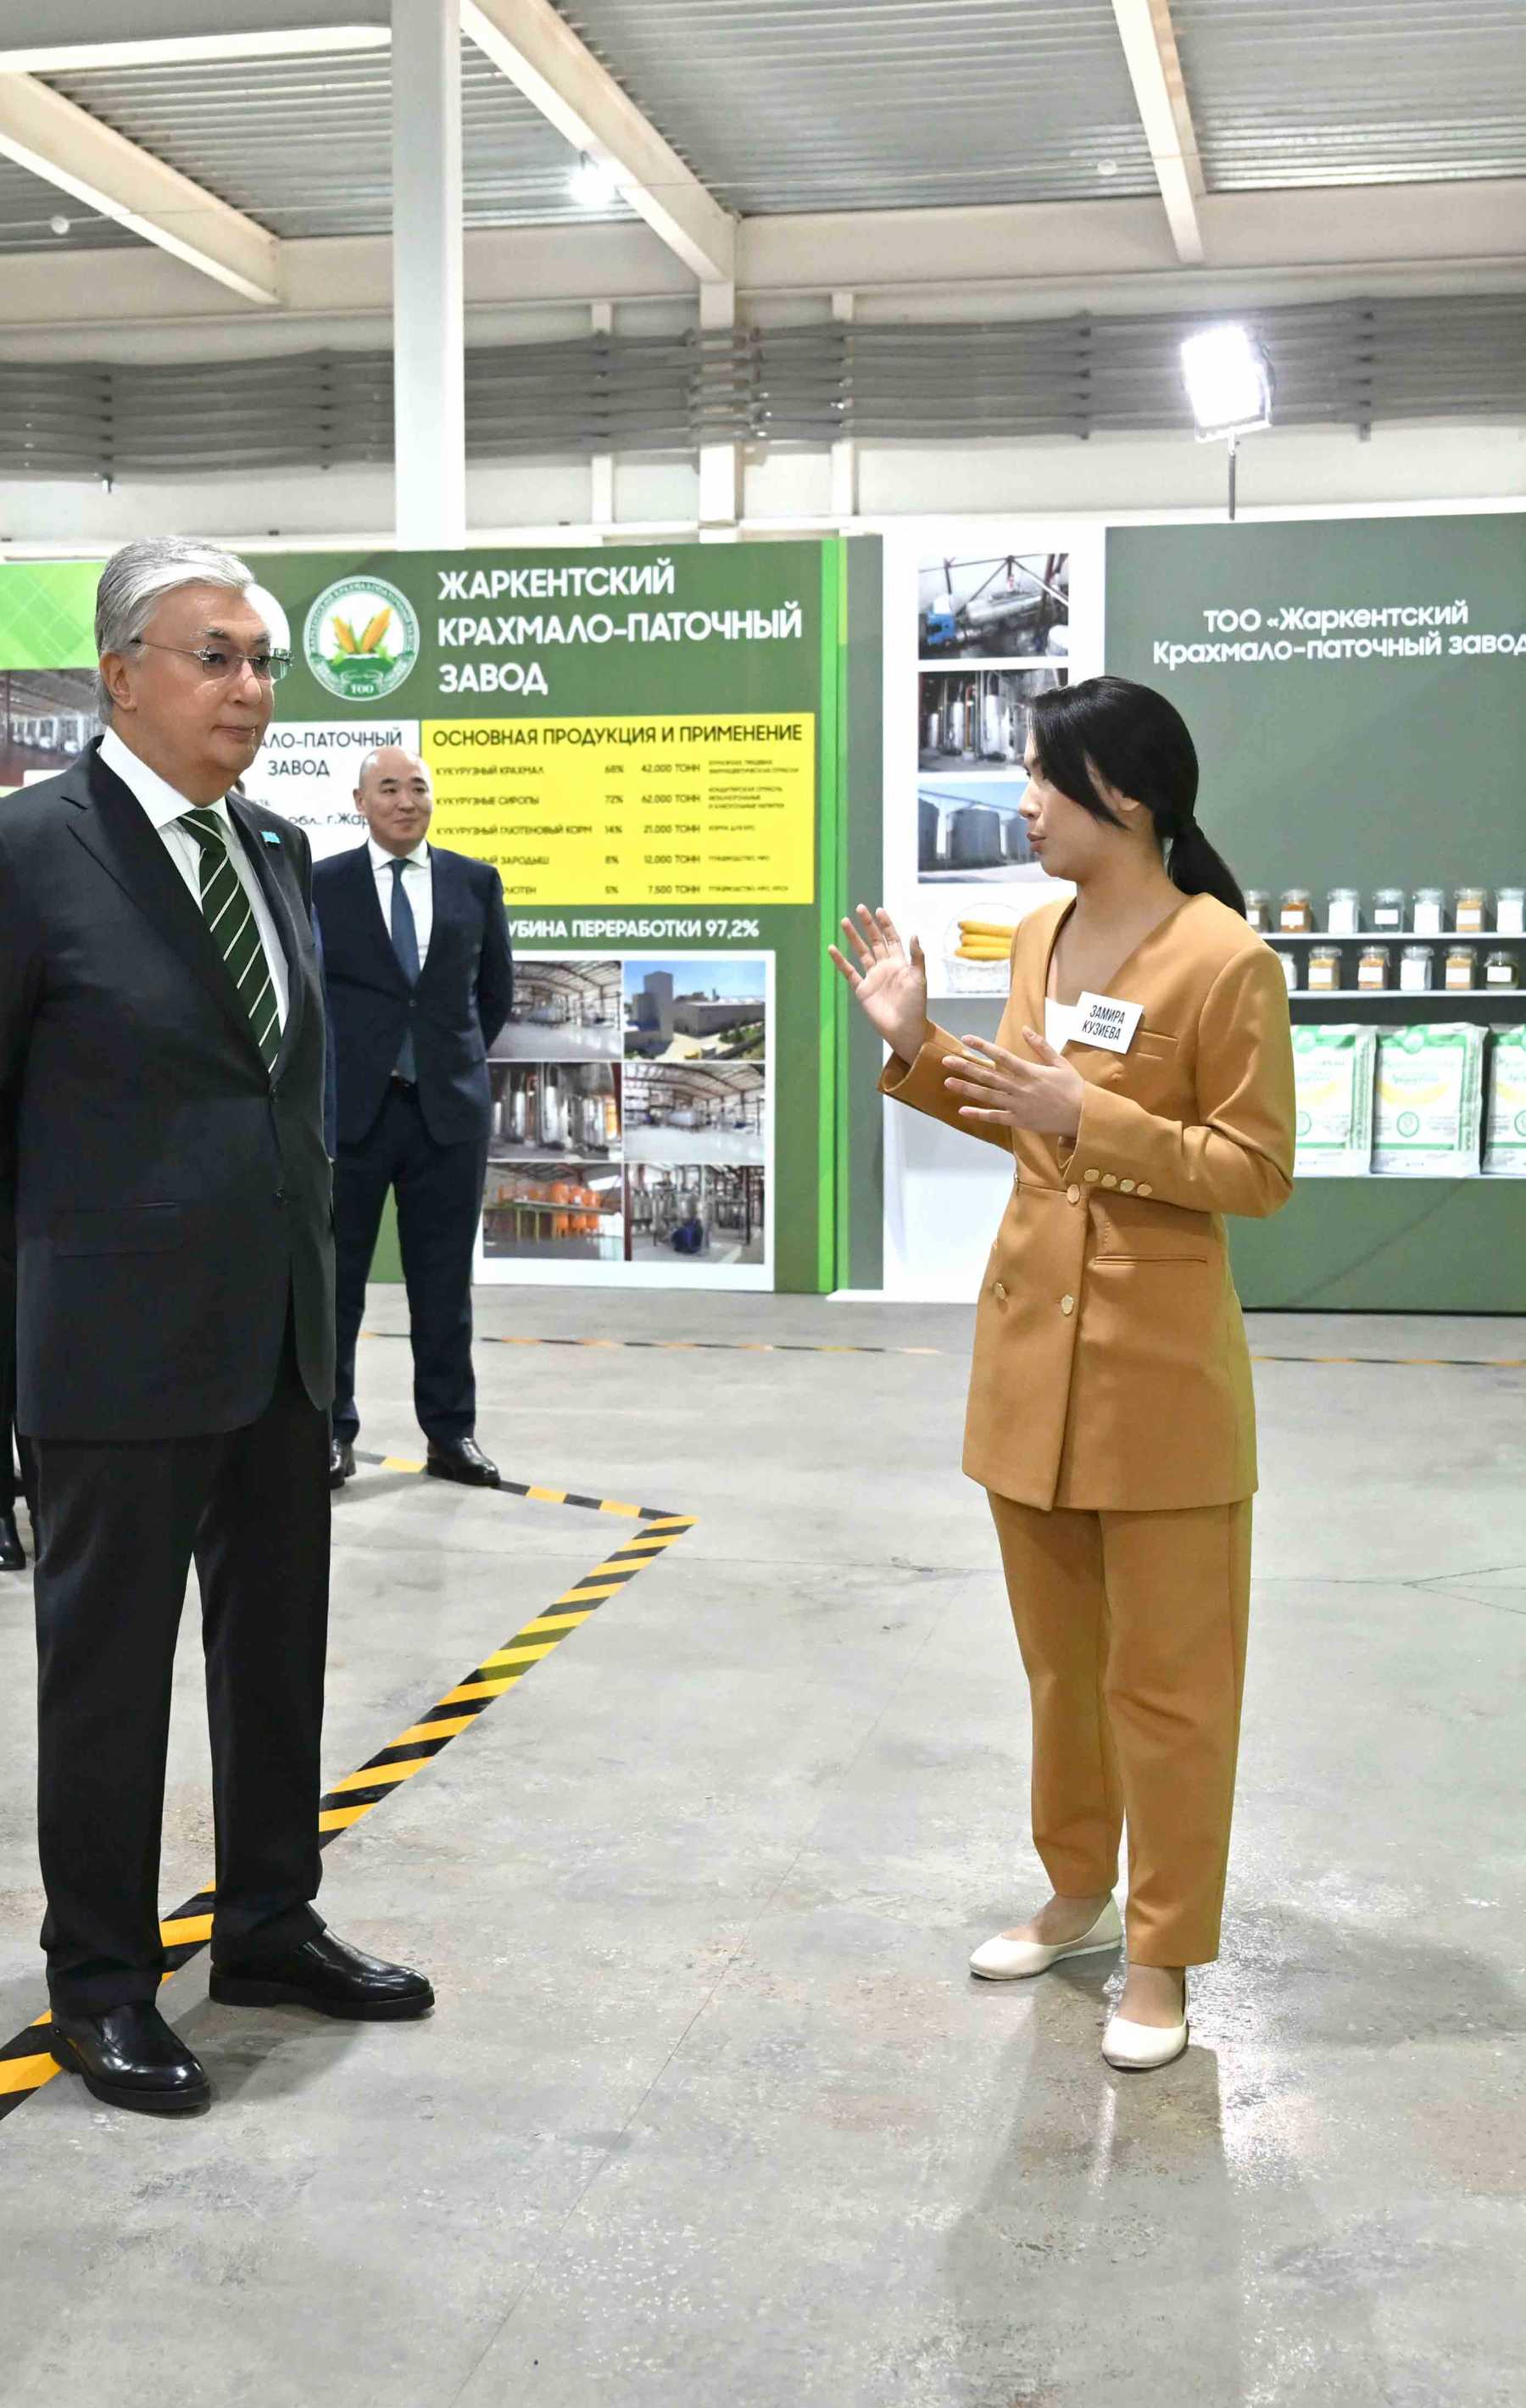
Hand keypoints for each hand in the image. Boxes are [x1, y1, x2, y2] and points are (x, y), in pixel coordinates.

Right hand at [829, 905, 928, 1064]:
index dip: (886, 924)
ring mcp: (872, 977)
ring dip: (853, 938)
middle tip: (860, 908)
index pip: (891, 938)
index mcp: (899, 963)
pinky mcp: (862, 989)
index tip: (879, 910)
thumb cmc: (915, 1006)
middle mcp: (885, 967)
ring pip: (861, 952)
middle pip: (874, 941)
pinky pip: (849, 972)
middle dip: (868, 925)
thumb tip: (914, 934)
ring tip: (845, 921)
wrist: (904, 1029)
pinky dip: (840, 961)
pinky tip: (833, 949)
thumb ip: (917, 957)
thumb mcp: (919, 979)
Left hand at [941, 1026, 1084, 1140]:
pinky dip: (979, 1114)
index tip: (966, 1039)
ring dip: (966, 1088)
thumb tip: (1025, 1029)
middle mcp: (1020, 1088)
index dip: (983, 1046)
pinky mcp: (1019, 1120)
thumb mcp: (1060, 1062)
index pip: (1001, 1056)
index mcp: (1030, 1071)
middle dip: (966, 1066)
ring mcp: (1018, 1105)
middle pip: (988, 1075)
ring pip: (987, 1096)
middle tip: (946, 1060)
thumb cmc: (1074, 1088)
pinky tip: (962, 1110)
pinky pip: (995, 1117)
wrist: (1083, 1116)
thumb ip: (1041, 1046)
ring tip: (947, 1081)